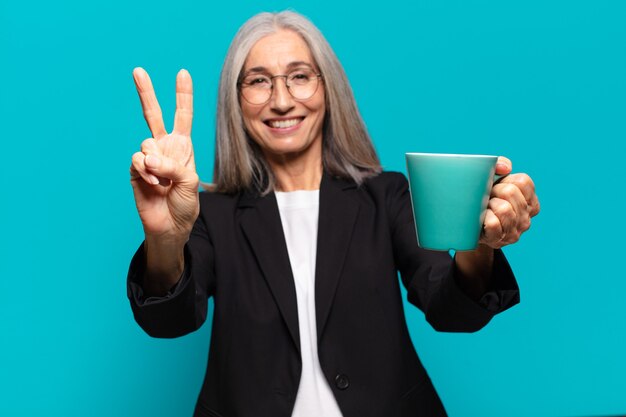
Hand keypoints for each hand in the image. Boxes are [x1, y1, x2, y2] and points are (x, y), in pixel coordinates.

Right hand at [130, 68, 199, 239]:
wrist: (170, 226)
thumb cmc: (185, 204)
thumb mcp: (189, 182)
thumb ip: (172, 166)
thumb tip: (147, 157)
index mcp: (182, 147)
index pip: (182, 116)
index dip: (183, 96)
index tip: (183, 73)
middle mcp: (164, 148)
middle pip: (153, 115)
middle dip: (146, 93)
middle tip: (138, 70)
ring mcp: (149, 158)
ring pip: (146, 144)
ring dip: (157, 164)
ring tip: (164, 182)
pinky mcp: (135, 170)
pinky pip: (137, 161)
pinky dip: (147, 173)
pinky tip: (155, 186)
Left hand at [479, 156, 540, 248]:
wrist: (467, 225)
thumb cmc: (482, 199)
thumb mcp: (492, 179)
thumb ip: (500, 165)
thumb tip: (506, 168)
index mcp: (530, 202)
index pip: (523, 182)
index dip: (506, 180)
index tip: (497, 186)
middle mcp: (526, 218)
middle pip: (510, 192)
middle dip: (493, 191)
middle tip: (486, 198)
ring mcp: (514, 231)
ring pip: (504, 209)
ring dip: (487, 205)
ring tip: (483, 208)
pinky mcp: (498, 239)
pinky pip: (493, 223)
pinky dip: (484, 217)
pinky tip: (480, 218)